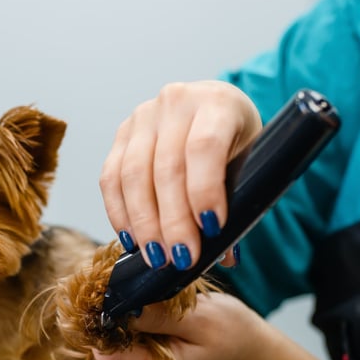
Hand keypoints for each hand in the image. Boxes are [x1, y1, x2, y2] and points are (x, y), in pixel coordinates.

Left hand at [92, 292, 267, 359]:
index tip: (112, 293)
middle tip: (140, 288)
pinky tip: (154, 307)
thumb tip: (116, 309)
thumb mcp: (199, 320)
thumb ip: (158, 318)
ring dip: (127, 313)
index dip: (102, 320)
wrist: (250, 348)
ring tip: (153, 298)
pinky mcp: (143, 358)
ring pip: (114, 336)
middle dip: (117, 313)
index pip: (105, 351)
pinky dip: (135, 317)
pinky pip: (126, 334)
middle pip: (106, 342)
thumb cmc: (231, 332)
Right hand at [99, 81, 261, 270]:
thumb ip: (239, 205)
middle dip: (173, 221)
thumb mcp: (249, 165)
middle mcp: (176, 102)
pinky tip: (132, 240)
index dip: (205, 190)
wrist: (212, 113)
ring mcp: (143, 116)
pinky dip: (119, 214)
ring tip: (157, 257)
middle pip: (167, 167)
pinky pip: (110, 179)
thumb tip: (225, 256)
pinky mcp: (120, 135)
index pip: (205, 146)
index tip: (211, 229)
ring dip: (144, 223)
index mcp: (217, 102)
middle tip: (182, 258)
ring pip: (133, 175)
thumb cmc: (235, 143)